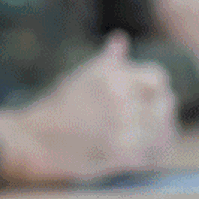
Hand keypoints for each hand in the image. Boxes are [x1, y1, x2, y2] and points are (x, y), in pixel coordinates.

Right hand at [0, 31, 176, 183]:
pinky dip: (152, 158)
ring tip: (146, 142)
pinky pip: (153, 155)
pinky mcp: (123, 154)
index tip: (151, 101)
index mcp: (111, 74)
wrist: (33, 141)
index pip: (158, 78)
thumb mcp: (80, 77)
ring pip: (163, 130)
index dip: (156, 91)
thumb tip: (120, 39)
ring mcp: (123, 125)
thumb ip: (108, 61)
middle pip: (165, 104)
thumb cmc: (56, 109)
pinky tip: (143, 159)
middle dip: (160, 114)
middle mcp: (120, 95)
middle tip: (150, 125)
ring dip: (159, 137)